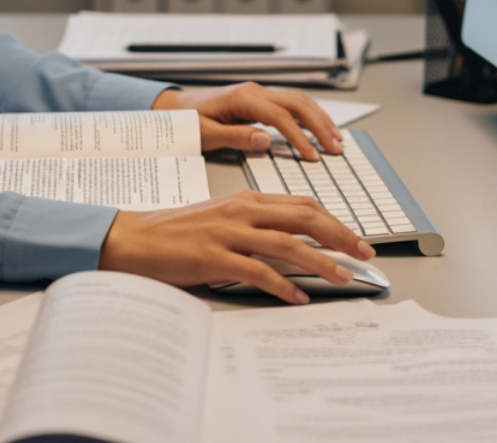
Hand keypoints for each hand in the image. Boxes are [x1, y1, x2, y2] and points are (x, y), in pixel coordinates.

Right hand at [98, 190, 374, 303]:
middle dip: (340, 236)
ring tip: (344, 277)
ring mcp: (228, 233)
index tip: (355, 239)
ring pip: (288, 243)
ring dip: (321, 261)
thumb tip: (289, 243)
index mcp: (245, 199)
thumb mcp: (220, 218)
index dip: (334, 220)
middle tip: (364, 255)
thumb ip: (253, 224)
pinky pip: (258, 272)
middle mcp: (241, 211)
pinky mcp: (213, 258)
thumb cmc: (174, 233)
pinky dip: (283, 285)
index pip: (301, 203)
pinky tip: (298, 297)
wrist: (133, 238)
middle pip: (304, 217)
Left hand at [153, 83, 341, 159]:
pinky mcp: (261, 99)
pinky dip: (311, 115)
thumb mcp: (206, 134)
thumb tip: (265, 141)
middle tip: (336, 148)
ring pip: (299, 100)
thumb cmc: (188, 123)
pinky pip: (292, 103)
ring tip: (336, 139)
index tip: (313, 156)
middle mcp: (255, 92)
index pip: (281, 116)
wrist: (177, 110)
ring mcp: (259, 93)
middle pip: (298, 103)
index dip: (300, 137)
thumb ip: (235, 137)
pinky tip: (321, 128)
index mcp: (243, 99)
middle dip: (320, 125)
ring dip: (320, 119)